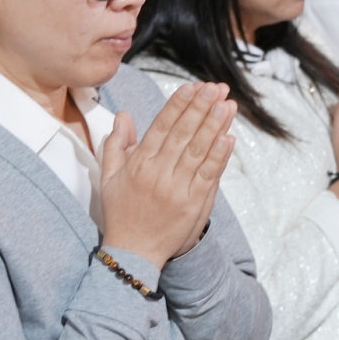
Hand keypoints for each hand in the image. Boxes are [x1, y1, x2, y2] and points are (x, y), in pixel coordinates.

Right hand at [98, 81, 235, 266]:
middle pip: (183, 134)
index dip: (178, 105)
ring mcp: (177, 189)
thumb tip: (123, 116)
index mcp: (138, 165)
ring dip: (215, 126)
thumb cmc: (121, 213)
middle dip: (201, 108)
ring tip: (227, 104)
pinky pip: (209, 175)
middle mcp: (158, 174)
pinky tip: (229, 138)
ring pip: (199, 151)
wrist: (134, 252)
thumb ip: (116, 145)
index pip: (161, 127)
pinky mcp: (193, 204)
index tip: (192, 87)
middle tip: (215, 88)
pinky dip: (219, 156)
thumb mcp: (109, 178)